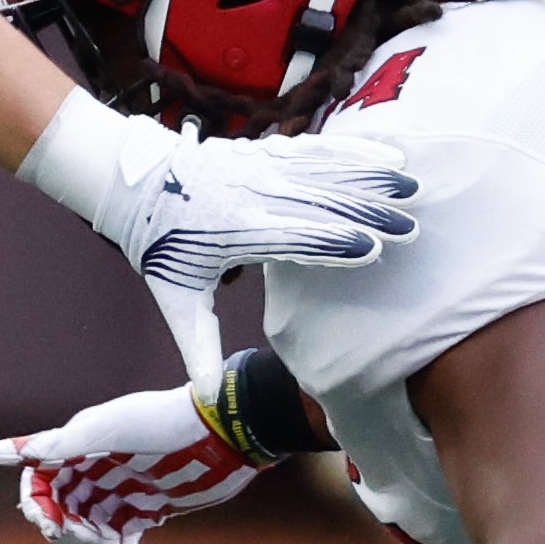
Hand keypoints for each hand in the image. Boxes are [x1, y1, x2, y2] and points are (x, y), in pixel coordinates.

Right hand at [0, 384, 258, 543]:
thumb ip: (61, 444)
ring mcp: (120, 489)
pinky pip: (123, 534)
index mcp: (78, 445)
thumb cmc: (162, 421)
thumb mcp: (110, 429)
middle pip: (62, 507)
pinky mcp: (147, 507)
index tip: (48, 523)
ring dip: (93, 541)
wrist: (221, 434)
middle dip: (67, 528)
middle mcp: (94, 468)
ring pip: (89, 524)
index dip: (37, 502)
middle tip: (90, 539)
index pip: (38, 478)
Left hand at [23, 92, 418, 390]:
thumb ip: (194, 344)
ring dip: (366, 174)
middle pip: (316, 201)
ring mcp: (255, 166)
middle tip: (411, 224)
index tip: (374, 247)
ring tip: (408, 181)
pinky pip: (310, 148)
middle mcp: (248, 193)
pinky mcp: (261, 151)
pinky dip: (348, 150)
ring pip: (320, 169)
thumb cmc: (158, 245)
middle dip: (365, 210)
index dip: (331, 241)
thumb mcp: (174, 298)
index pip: (291, 237)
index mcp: (233, 231)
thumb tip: (204, 395)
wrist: (132, 182)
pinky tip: (382, 152)